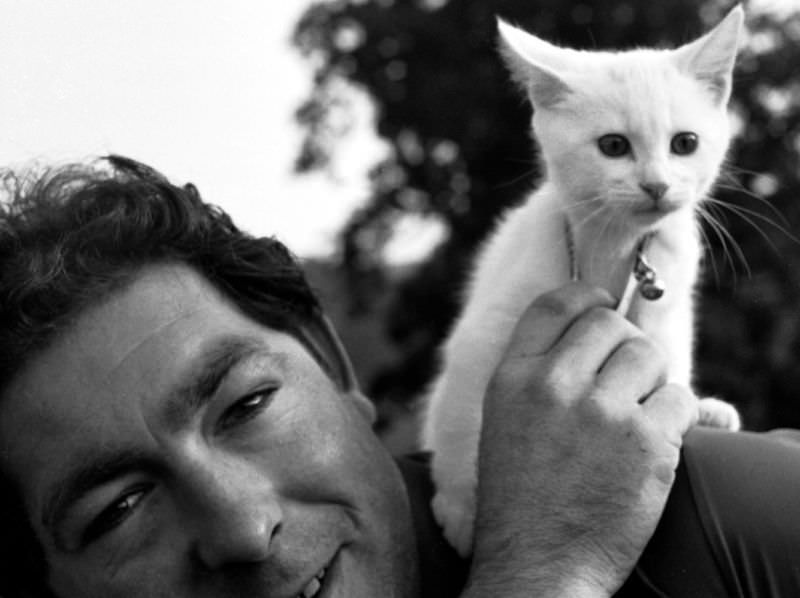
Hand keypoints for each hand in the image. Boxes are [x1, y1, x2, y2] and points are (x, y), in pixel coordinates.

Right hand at [463, 282, 697, 596]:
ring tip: (638, 410)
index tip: (603, 305)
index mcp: (513, 378)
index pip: (556, 305)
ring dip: (651, 377)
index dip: (587, 296)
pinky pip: (680, 396)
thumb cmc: (520, 496)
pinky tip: (655, 440)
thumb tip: (588, 334)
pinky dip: (676, 414)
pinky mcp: (646, 443)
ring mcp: (601, 411)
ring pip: (649, 353)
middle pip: (609, 323)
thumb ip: (537, 373)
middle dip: (624, 343)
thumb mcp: (503, 421)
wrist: (538, 563)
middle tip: (624, 376)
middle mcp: (553, 385)